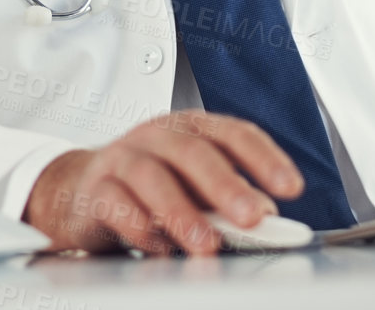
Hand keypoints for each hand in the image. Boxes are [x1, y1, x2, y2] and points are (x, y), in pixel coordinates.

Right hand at [23, 111, 303, 255]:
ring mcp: (123, 159)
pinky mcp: (95, 189)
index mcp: (191, 129)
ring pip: (153, 177)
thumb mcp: (195, 186)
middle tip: (253, 218)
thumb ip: (230, 197)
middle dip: (226, 186)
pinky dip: (139, 226)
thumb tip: (267, 214)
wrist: (82, 189)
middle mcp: (158, 137)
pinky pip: (115, 203)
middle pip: (193, 151)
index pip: (234, 134)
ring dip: (183, 213)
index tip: (292, 187)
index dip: (265, 158)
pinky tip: (159, 247)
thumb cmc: (150, 186)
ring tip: (207, 245)